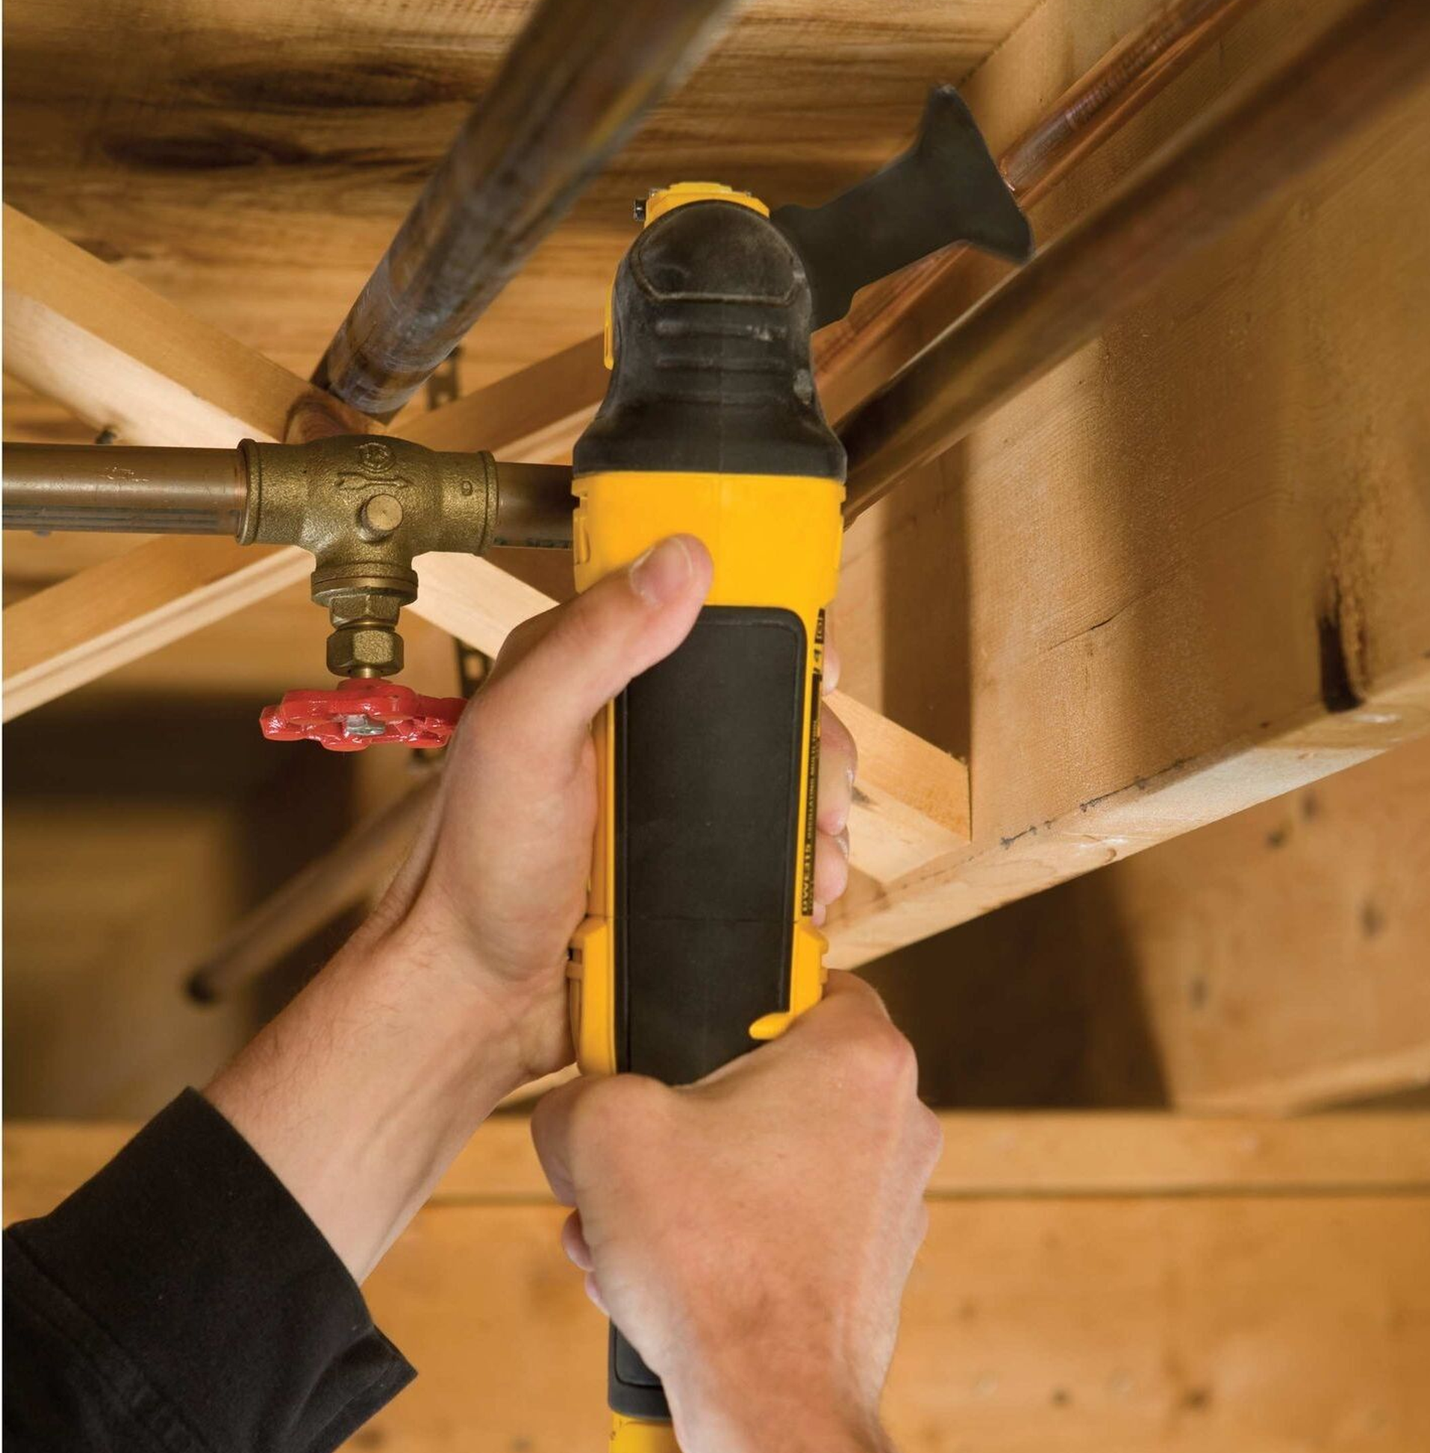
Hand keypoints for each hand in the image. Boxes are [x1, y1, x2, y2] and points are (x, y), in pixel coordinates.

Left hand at [371, 534, 859, 1079]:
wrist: (479, 999)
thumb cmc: (475, 874)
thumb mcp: (523, 738)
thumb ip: (592, 646)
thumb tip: (679, 561)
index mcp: (588, 666)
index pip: (693, 605)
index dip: (765, 614)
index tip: (812, 648)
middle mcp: (634, 721)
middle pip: (757, 693)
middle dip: (810, 732)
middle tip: (823, 776)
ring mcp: (666, 792)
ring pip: (775, 768)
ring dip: (816, 803)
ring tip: (820, 849)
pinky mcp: (687, 852)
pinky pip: (765, 836)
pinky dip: (799, 855)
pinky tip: (805, 882)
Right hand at [531, 973, 940, 1452]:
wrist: (765, 1407)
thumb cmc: (714, 1266)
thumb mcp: (604, 1131)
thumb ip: (581, 1088)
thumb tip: (576, 1108)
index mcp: (860, 1055)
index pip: (803, 977)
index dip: (729, 996)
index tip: (684, 1031)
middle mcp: (898, 1117)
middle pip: (772, 1078)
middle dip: (687, 1117)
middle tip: (636, 1150)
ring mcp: (894, 1195)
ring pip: (772, 1155)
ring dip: (694, 1183)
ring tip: (632, 1229)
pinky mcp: (873, 1261)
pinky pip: (788, 1216)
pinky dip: (729, 1232)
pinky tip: (667, 1271)